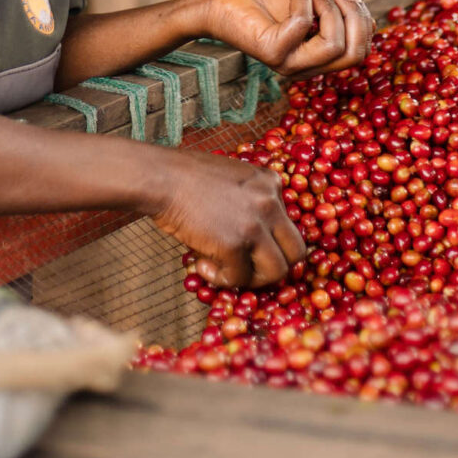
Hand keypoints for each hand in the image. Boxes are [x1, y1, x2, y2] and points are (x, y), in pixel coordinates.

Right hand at [146, 147, 304, 288]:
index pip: (289, 225)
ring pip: (277, 271)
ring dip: (252, 279)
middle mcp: (270, 202)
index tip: (250, 250)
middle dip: (273, 266)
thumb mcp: (233, 178)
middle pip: (296, 251)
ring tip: (227, 272)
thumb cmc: (188, 178)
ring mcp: (255, 224)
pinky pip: (239, 278)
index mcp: (271, 183)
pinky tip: (201, 265)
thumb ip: (252, 200)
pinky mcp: (234, 244)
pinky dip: (220, 279)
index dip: (270, 243)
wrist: (161, 178)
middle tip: (247, 269)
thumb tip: (258, 239)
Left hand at [204, 0, 372, 77]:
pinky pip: (301, 24)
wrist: (222, 6)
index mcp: (316, 61)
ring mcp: (288, 64)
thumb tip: (368, 18)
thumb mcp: (310, 10)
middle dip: (357, 18)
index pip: (358, 54)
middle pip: (354, 55)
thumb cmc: (264, 6)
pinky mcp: (272, 51)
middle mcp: (304, 69)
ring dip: (330, 10)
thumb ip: (336, 17)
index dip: (364, 23)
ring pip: (333, 45)